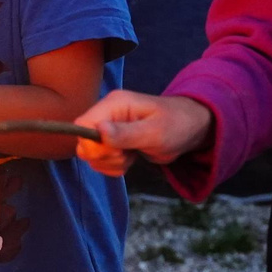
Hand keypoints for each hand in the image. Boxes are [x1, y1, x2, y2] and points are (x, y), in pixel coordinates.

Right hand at [75, 89, 212, 175]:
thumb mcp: (154, 132)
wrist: (190, 130)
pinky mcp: (112, 142)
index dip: (92, 144)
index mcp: (114, 104)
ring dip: (111, 163)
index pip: (82, 124)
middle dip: (104, 157)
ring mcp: (109, 129)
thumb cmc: (176, 125)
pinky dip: (114, 166)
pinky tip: (130, 160)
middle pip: (83, 143)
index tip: (116, 152)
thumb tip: (98, 130)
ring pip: (92, 155)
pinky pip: (101, 161)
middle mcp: (107, 114)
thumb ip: (125, 133)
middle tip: (127, 155)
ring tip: (131, 156)